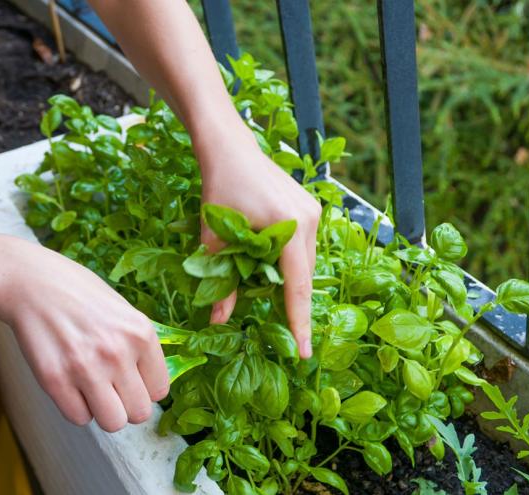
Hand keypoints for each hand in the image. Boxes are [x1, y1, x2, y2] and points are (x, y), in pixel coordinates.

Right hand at [0, 237, 167, 431]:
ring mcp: (86, 368)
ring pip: (112, 423)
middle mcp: (118, 353)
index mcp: (141, 334)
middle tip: (111, 388)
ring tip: (92, 388)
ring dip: (103, 411)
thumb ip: (139, 346)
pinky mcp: (55, 380)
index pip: (160, 391)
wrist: (32, 283)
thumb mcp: (124, 311)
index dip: (145, 389)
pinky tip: (70, 384)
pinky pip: (79, 418)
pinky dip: (76, 407)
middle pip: (139, 413)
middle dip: (126, 404)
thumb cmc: (79, 294)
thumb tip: (150, 384)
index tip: (132, 380)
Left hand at [194, 126, 320, 358]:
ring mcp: (313, 211)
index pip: (297, 286)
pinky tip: (271, 266)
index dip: (299, 322)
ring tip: (267, 292)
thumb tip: (218, 321)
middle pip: (303, 275)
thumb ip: (221, 281)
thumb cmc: (218, 187)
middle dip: (291, 303)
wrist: (229, 147)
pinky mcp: (309, 207)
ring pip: (305, 262)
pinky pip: (304, 246)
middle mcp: (309, 219)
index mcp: (288, 227)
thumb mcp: (215, 237)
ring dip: (289, 280)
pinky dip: (289, 262)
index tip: (304, 352)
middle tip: (282, 331)